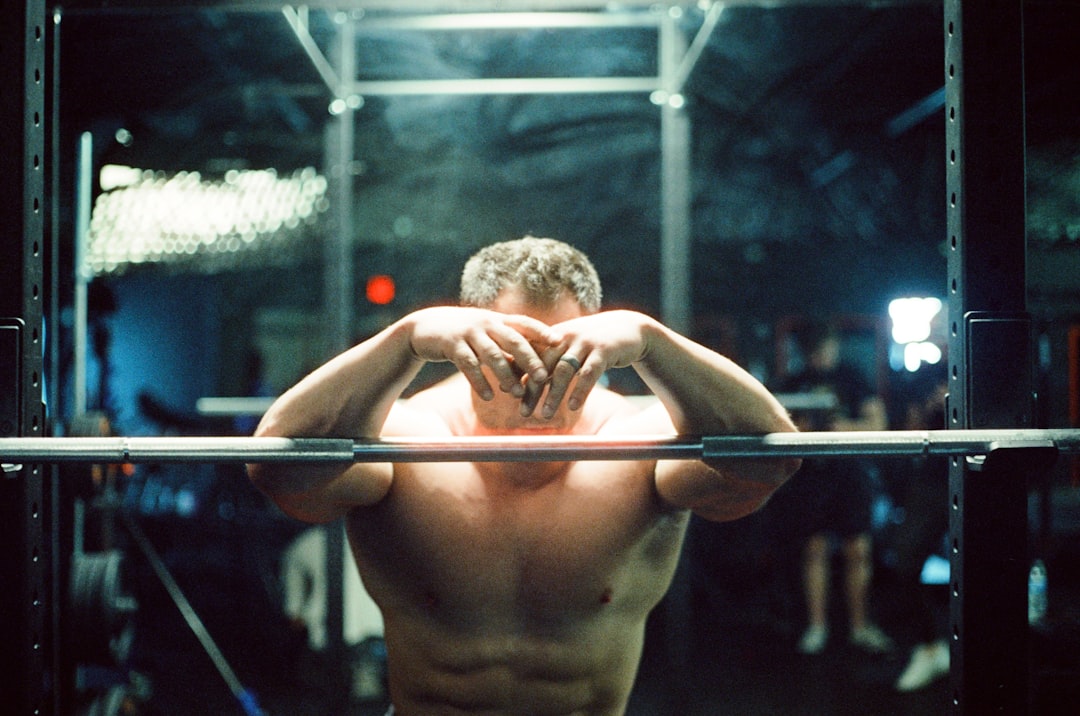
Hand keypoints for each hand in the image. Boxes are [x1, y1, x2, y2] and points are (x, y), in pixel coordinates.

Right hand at [407, 307, 555, 400]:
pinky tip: (489, 397)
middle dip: (529, 359)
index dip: (542, 331)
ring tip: (517, 394)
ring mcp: (468, 332)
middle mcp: (486, 323)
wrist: (423, 327)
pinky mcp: (451, 344)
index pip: (524, 323)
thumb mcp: (485, 336)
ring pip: (492, 354)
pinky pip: (469, 365)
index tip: (560, 342)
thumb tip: (534, 366)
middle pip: (513, 340)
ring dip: (506, 375)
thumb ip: (506, 348)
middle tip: (543, 377)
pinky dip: (480, 381)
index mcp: (497, 320)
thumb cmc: (462, 335)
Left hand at [522, 310, 652, 418]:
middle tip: (523, 412)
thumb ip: (545, 361)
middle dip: (532, 389)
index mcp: (553, 335)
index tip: (505, 392)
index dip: (518, 371)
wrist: (629, 328)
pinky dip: (579, 391)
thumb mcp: (568, 347)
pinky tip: (572, 407)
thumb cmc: (592, 343)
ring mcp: (585, 342)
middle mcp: (566, 336)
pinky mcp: (604, 350)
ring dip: (553, 394)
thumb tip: (517, 382)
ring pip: (563, 370)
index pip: (530, 354)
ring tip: (545, 415)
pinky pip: (589, 373)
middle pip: (543, 364)